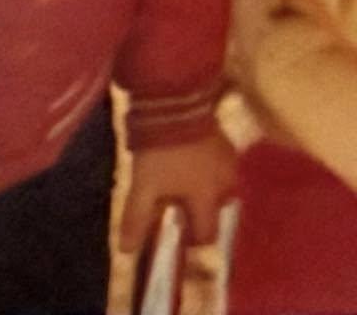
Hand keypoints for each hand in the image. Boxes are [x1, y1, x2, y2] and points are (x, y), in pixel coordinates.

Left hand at [118, 132, 237, 252]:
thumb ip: (137, 219)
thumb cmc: (161, 152)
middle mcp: (225, 184)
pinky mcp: (228, 145)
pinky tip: (192, 165)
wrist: (177, 104)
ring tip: (185, 186)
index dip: (192, 242)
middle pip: (216, 213)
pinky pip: (222, 170)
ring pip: (222, 190)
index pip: (207, 235)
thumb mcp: (144, 187)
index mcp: (206, 199)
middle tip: (179, 208)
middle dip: (200, 214)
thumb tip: (126, 251)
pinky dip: (210, 174)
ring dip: (207, 194)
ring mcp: (229, 163)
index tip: (179, 236)